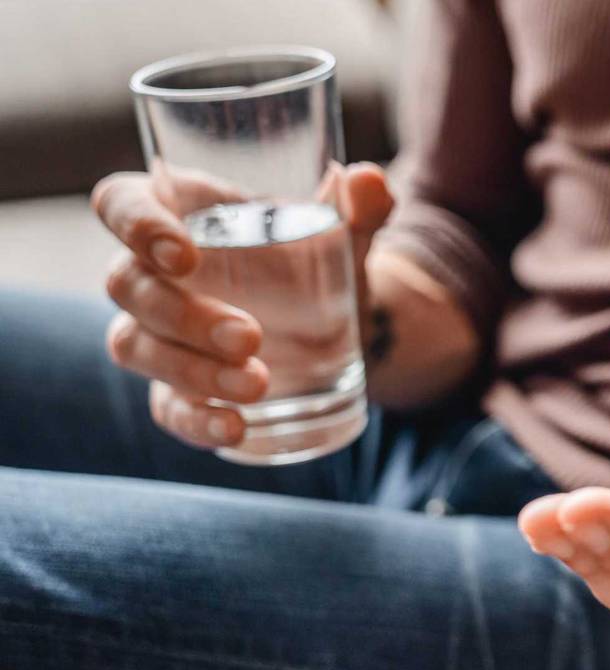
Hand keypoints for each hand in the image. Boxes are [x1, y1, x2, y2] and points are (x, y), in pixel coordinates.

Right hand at [91, 163, 392, 449]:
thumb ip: (360, 206)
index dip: (135, 224)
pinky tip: (237, 428)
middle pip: (127, 286)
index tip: (183, 255)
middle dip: (184, 316)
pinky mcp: (178, 387)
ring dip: (191, 370)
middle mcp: (153, 272)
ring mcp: (158, 333)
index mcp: (181, 213)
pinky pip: (166, 407)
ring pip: (135, 347)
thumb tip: (368, 181)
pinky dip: (195, 421)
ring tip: (259, 384)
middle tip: (252, 336)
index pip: (120, 202)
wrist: (344, 324)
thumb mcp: (345, 232)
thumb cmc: (321, 258)